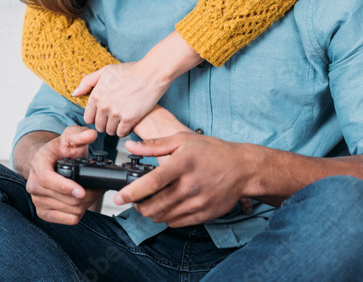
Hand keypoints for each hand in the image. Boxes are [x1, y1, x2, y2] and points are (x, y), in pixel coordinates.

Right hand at [26, 126, 104, 224]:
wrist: (48, 163)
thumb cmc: (58, 151)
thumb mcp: (69, 137)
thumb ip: (80, 134)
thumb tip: (91, 135)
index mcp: (38, 164)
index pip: (47, 180)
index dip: (65, 187)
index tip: (81, 191)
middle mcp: (33, 184)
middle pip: (63, 199)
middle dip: (86, 195)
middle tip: (98, 187)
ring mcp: (37, 200)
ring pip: (69, 210)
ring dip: (86, 203)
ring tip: (92, 192)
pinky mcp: (44, 213)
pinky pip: (68, 220)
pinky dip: (81, 213)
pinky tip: (83, 202)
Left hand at [73, 31, 202, 137]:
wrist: (151, 74)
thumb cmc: (129, 71)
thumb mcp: (105, 71)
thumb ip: (87, 82)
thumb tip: (75, 94)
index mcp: (96, 95)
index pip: (88, 118)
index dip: (95, 117)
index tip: (103, 114)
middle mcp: (103, 106)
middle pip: (98, 126)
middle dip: (105, 123)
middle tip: (114, 117)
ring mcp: (116, 113)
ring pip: (110, 131)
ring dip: (114, 128)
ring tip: (121, 120)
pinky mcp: (129, 119)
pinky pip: (121, 133)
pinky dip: (124, 131)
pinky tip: (128, 123)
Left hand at [113, 133, 253, 227]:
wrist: (243, 169)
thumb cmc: (212, 151)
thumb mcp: (182, 140)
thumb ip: (154, 145)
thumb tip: (130, 146)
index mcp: (182, 165)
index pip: (151, 182)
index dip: (132, 192)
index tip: (119, 197)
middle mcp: (189, 186)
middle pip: (154, 205)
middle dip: (138, 206)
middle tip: (134, 200)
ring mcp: (197, 202)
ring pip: (163, 216)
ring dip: (151, 213)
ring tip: (148, 203)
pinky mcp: (204, 214)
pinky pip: (177, 223)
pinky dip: (166, 218)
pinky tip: (166, 207)